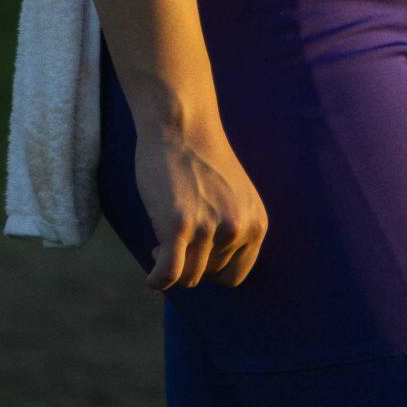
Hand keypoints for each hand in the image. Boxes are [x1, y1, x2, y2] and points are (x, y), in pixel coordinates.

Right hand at [135, 114, 268, 291]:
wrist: (182, 125)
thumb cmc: (200, 161)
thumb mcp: (233, 199)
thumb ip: (232, 231)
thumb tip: (209, 274)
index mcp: (255, 223)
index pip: (234, 276)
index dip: (211, 271)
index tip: (195, 254)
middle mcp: (237, 228)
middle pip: (207, 276)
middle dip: (188, 262)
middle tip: (173, 239)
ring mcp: (208, 227)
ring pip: (187, 278)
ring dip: (171, 269)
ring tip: (161, 243)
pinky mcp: (178, 224)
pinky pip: (168, 274)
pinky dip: (156, 281)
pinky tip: (151, 277)